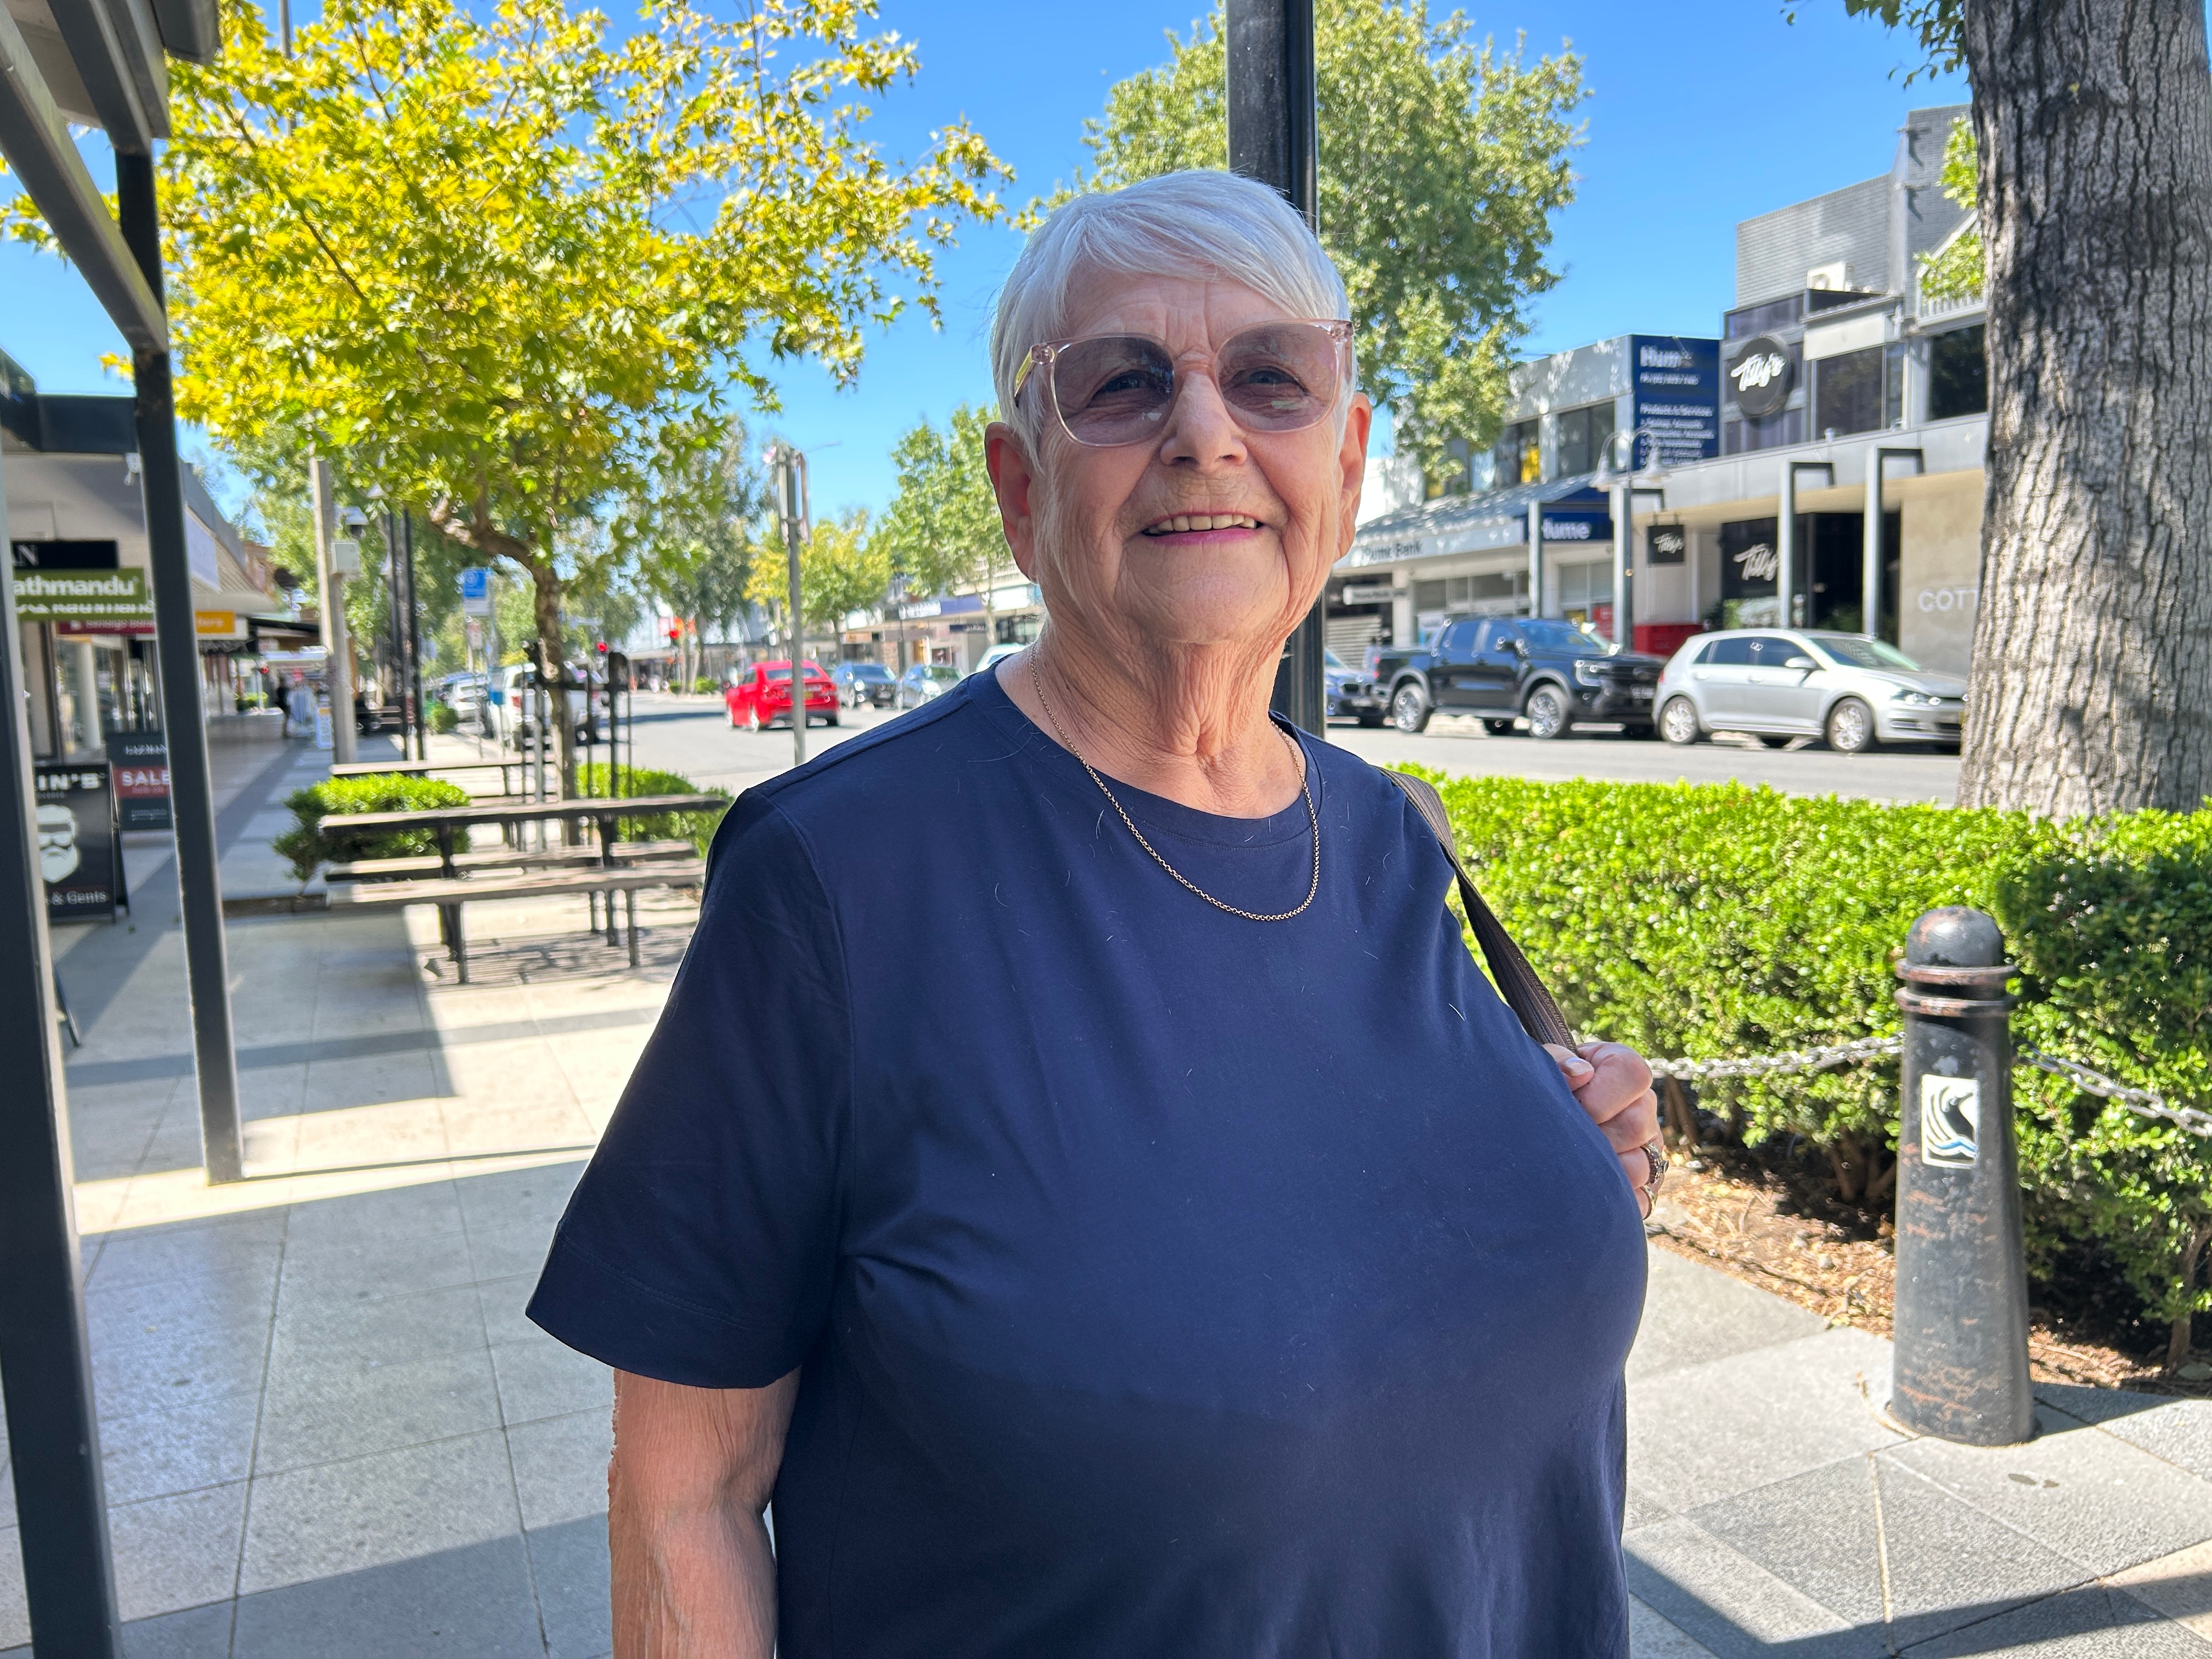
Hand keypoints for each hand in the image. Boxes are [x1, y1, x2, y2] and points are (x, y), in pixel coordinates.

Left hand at [1545, 1041, 1661, 1215]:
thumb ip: (1556, 1061)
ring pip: (1640, 1167)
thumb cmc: (1541, 1088)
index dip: (1603, 1092)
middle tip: (1567, 1141)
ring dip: (1602, 1171)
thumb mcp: (1543, 1066)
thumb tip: (1580, 1073)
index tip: (1576, 1105)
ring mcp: (1647, 1146)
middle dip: (1597, 1137)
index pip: (1633, 1073)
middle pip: (1638, 1125)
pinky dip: (1613, 1201)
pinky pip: (1641, 1200)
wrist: (1536, 1124)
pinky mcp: (1644, 1184)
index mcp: (1622, 1071)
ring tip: (1571, 1165)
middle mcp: (1642, 1107)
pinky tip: (1586, 1195)